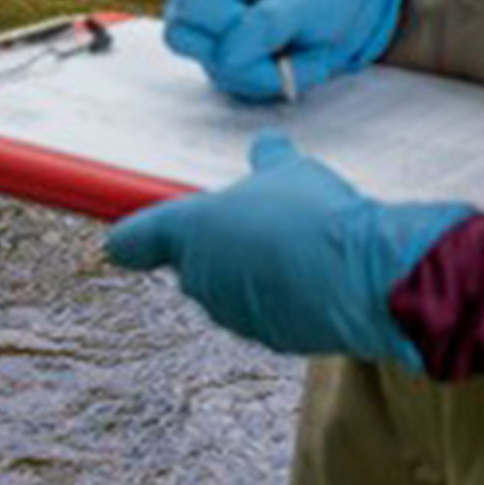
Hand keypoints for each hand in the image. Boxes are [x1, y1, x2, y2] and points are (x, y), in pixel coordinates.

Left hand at [105, 132, 471, 366]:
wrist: (364, 276)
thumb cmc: (316, 215)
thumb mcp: (289, 171)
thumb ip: (268, 162)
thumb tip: (266, 147)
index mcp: (191, 231)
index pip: (135, 239)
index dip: (129, 238)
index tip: (120, 240)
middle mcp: (201, 276)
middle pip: (193, 263)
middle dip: (218, 245)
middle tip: (256, 220)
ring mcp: (233, 312)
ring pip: (230, 288)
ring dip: (251, 270)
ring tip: (295, 244)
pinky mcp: (268, 338)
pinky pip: (265, 311)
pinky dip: (281, 296)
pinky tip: (314, 276)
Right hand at [163, 0, 402, 102]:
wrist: (347, 13)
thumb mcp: (303, 1)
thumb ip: (266, 23)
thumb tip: (230, 55)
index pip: (192, 4)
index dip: (226, 22)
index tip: (266, 25)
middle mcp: (205, 2)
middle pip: (182, 37)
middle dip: (237, 52)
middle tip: (276, 47)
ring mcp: (213, 37)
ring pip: (213, 69)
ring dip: (264, 71)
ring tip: (299, 53)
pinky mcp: (228, 64)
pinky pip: (235, 86)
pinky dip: (270, 81)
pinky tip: (292, 63)